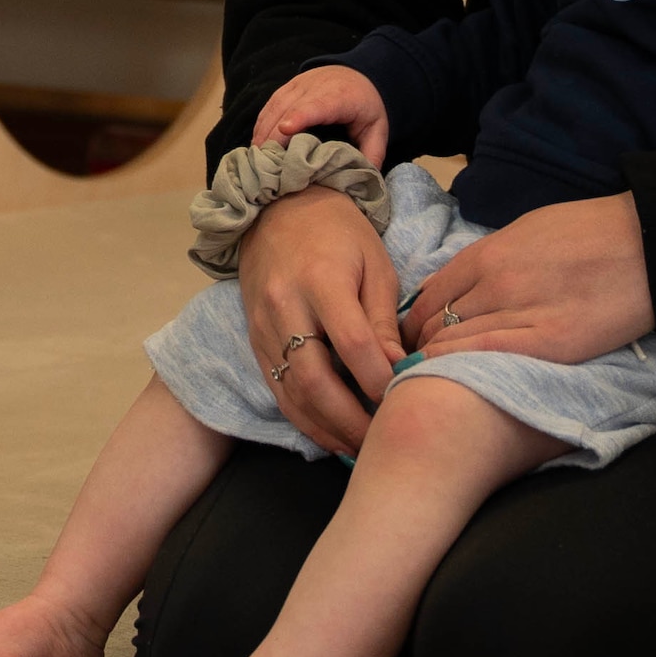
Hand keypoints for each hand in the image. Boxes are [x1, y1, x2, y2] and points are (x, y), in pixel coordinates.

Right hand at [237, 186, 400, 455]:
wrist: (278, 208)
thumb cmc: (339, 233)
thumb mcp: (375, 265)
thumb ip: (383, 320)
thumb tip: (398, 369)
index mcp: (322, 281)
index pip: (352, 344)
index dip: (378, 379)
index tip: (401, 397)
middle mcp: (285, 307)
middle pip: (315, 379)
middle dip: (350, 419)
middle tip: (380, 440)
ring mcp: (263, 327)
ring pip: (291, 393)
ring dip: (326, 428)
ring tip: (358, 448)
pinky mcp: (254, 341)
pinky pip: (278, 390)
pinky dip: (304, 419)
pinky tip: (331, 435)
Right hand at [248, 63, 392, 165]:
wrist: (360, 74)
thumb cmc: (368, 106)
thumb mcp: (378, 130)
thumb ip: (372, 154)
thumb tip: (362, 180)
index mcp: (341, 97)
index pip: (317, 105)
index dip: (300, 117)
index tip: (285, 130)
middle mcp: (316, 86)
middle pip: (289, 109)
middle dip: (274, 135)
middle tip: (265, 165)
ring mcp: (298, 84)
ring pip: (275, 107)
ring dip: (263, 132)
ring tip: (257, 159)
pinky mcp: (287, 87)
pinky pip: (269, 105)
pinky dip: (261, 125)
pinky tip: (257, 144)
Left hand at [395, 197, 653, 370]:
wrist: (648, 243)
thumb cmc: (589, 231)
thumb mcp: (525, 231)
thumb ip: (488, 259)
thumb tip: (455, 285)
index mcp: (489, 253)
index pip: (430, 294)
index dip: (414, 319)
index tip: (411, 336)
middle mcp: (496, 282)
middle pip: (437, 322)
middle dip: (420, 344)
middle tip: (414, 363)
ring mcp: (522, 313)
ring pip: (456, 342)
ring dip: (437, 360)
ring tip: (429, 376)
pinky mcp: (551, 343)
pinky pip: (488, 355)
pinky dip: (461, 365)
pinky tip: (450, 376)